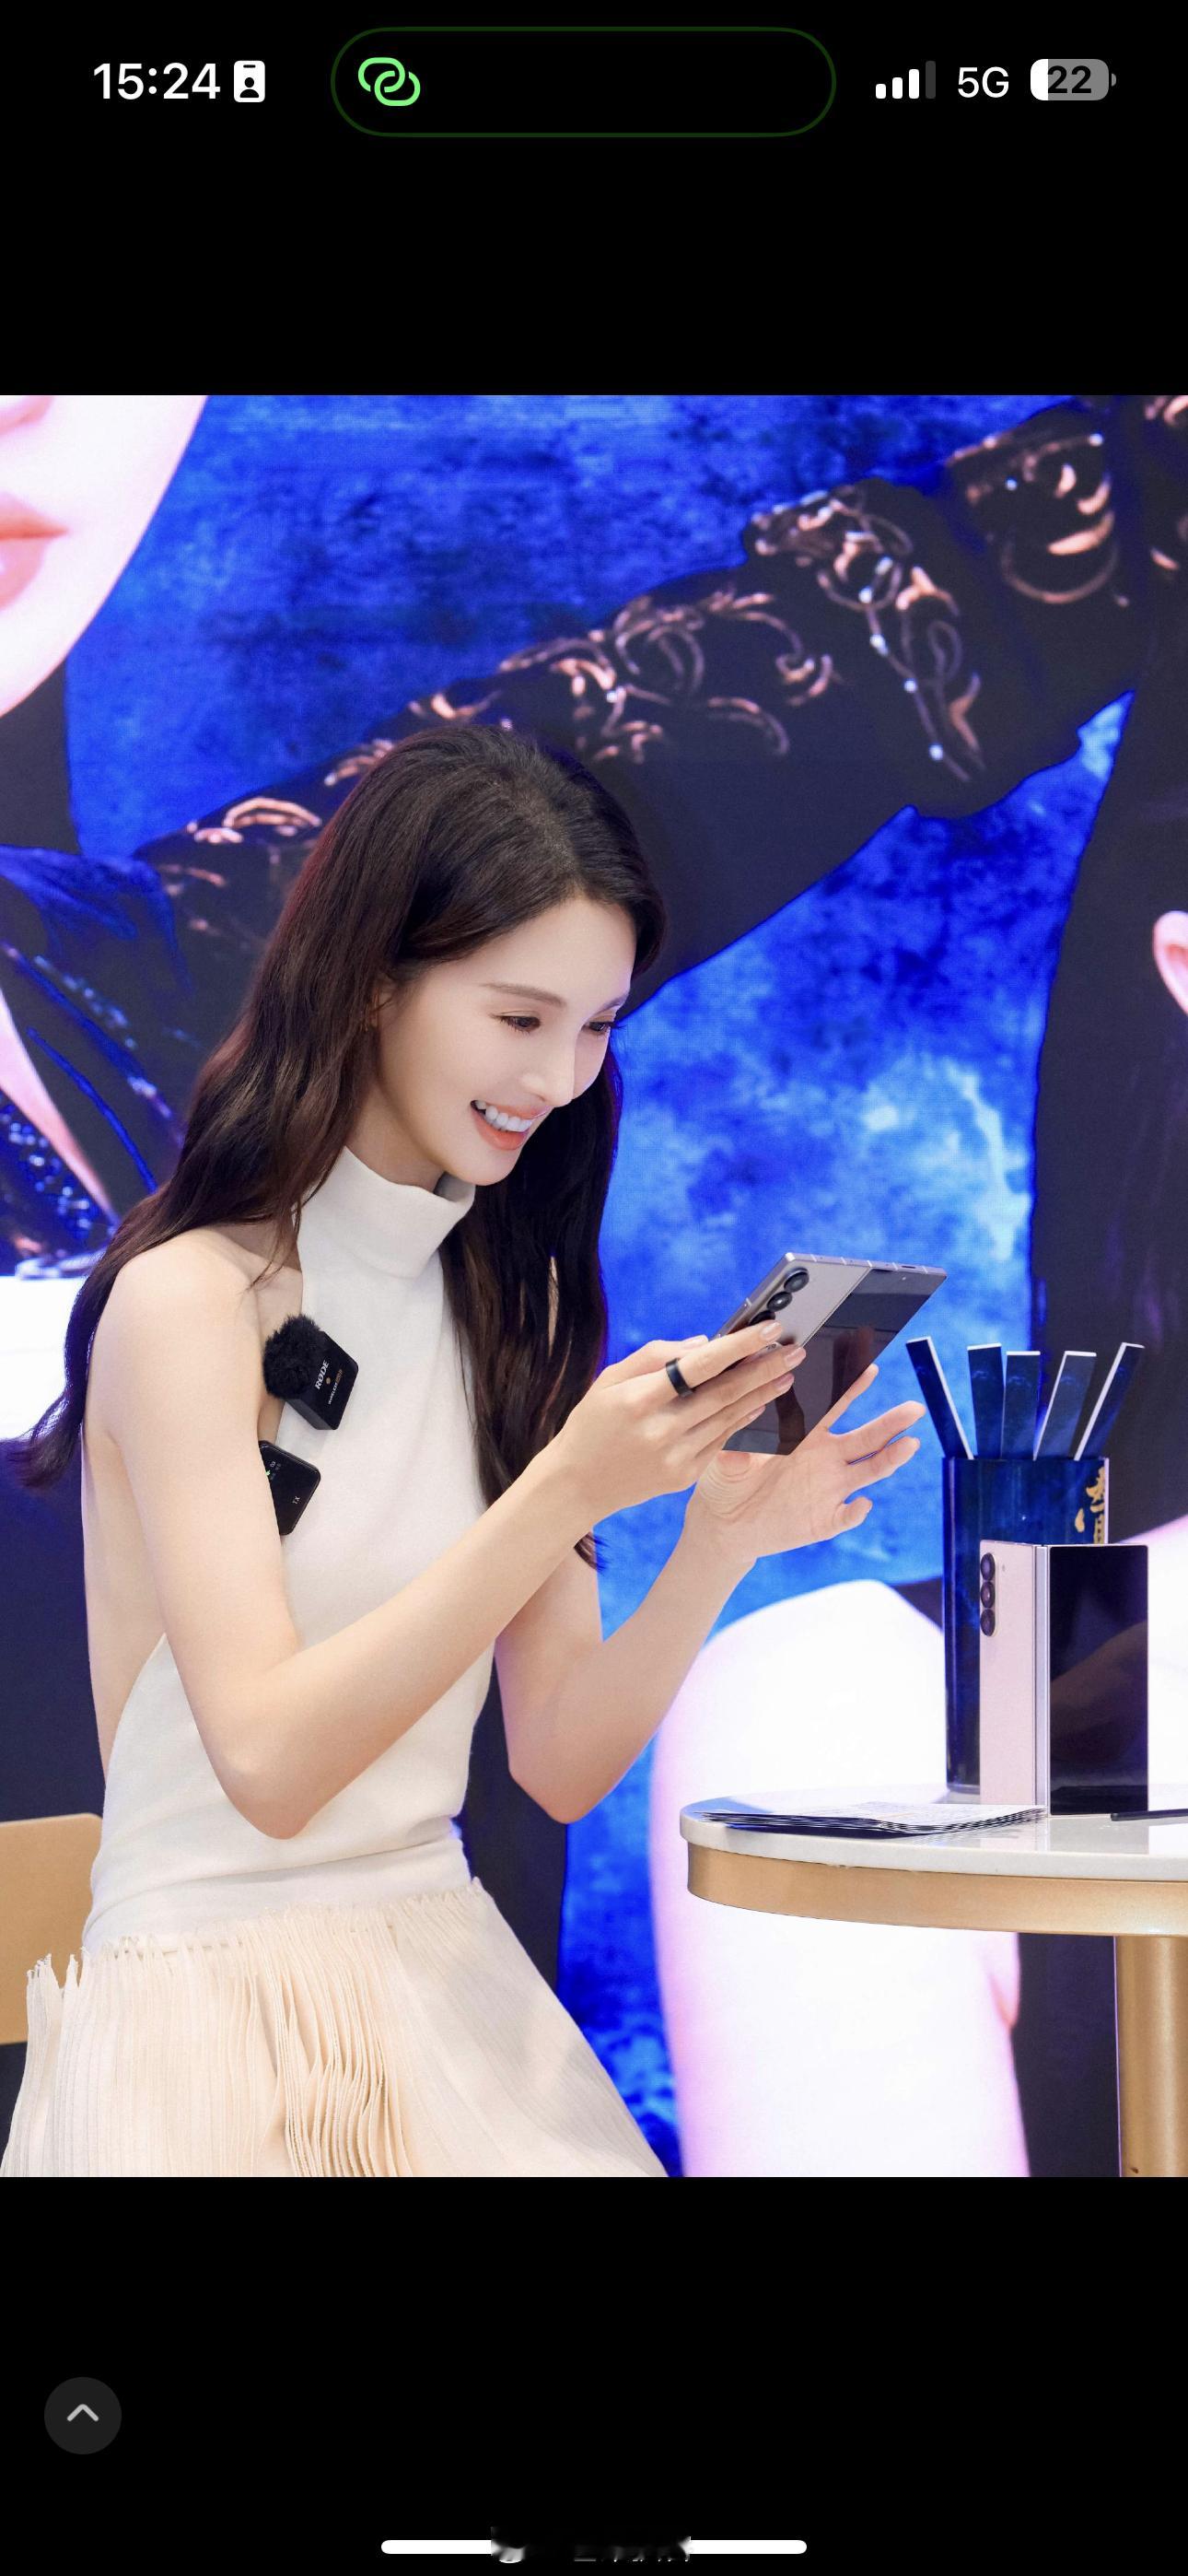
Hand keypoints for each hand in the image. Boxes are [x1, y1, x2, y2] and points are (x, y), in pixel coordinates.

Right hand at [550, 1318, 807, 1523]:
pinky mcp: (684, 1476)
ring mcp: (675, 1457)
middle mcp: (660, 1430)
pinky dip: (742, 1419)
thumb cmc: (593, 1423)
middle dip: (765, 1369)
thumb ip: (655, 1356)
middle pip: (724, 1393)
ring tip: (787, 1373)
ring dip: (763, 1394)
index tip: (768, 1330)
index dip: (737, 1346)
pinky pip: (721, 1440)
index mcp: (637, 1400)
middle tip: (795, 1350)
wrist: (577, 1484)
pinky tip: (760, 1402)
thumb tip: (705, 1344)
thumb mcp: (609, 1380)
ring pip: (730, 1418)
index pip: (698, 1367)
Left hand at [684, 1361, 926, 1563]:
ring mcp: (830, 1489)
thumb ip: (736, 1439)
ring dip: (889, 1459)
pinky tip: (861, 1504)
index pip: (834, 1406)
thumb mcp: (724, 1455)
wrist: (725, 1525)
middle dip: (891, 1422)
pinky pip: (848, 1515)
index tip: (871, 1367)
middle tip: (915, 1408)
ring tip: (909, 1445)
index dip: (852, 1388)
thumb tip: (743, 1419)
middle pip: (866, 1436)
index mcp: (804, 1434)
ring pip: (868, 1470)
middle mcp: (825, 1458)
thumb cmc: (726, 1480)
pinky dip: (856, 1512)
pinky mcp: (825, 1519)